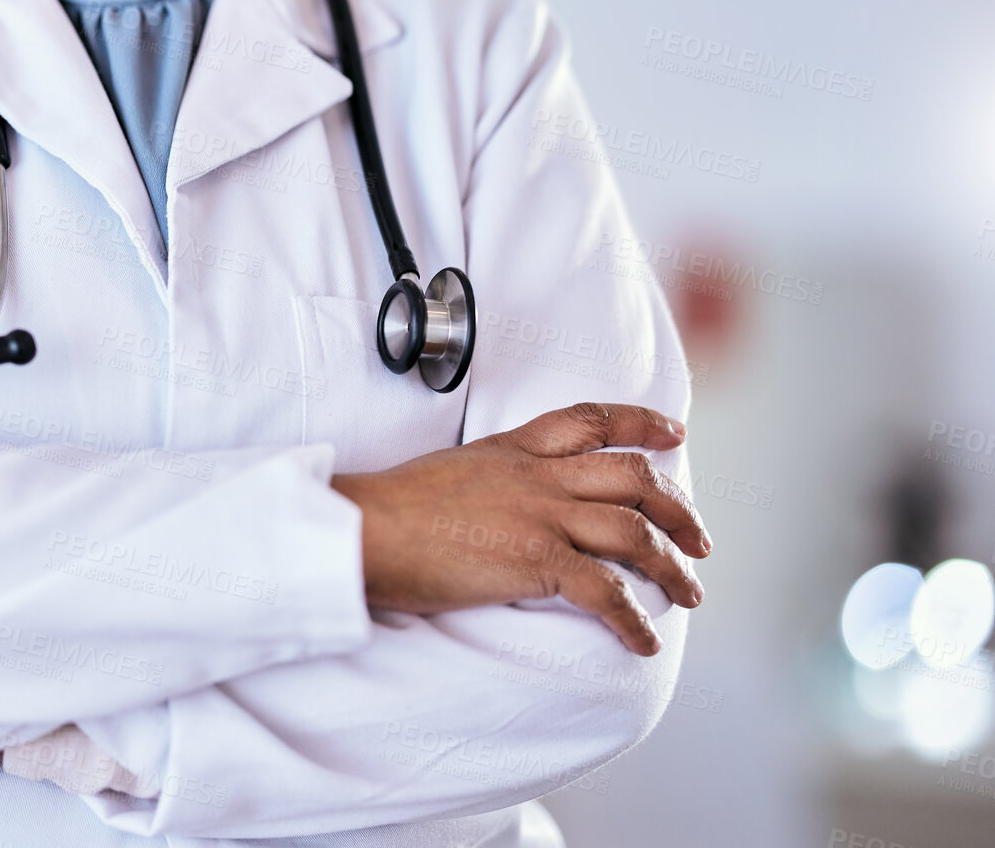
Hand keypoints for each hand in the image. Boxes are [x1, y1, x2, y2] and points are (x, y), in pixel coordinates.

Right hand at [330, 402, 709, 655]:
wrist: (362, 528)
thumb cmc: (388, 509)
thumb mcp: (450, 470)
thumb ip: (491, 478)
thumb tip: (503, 504)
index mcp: (514, 448)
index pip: (591, 420)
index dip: (641, 422)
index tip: (672, 432)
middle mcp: (537, 476)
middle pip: (634, 477)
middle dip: (678, 509)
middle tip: (698, 539)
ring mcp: (539, 515)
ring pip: (633, 532)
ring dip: (672, 566)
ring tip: (689, 592)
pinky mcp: (534, 560)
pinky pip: (606, 591)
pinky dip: (634, 620)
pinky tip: (642, 640)